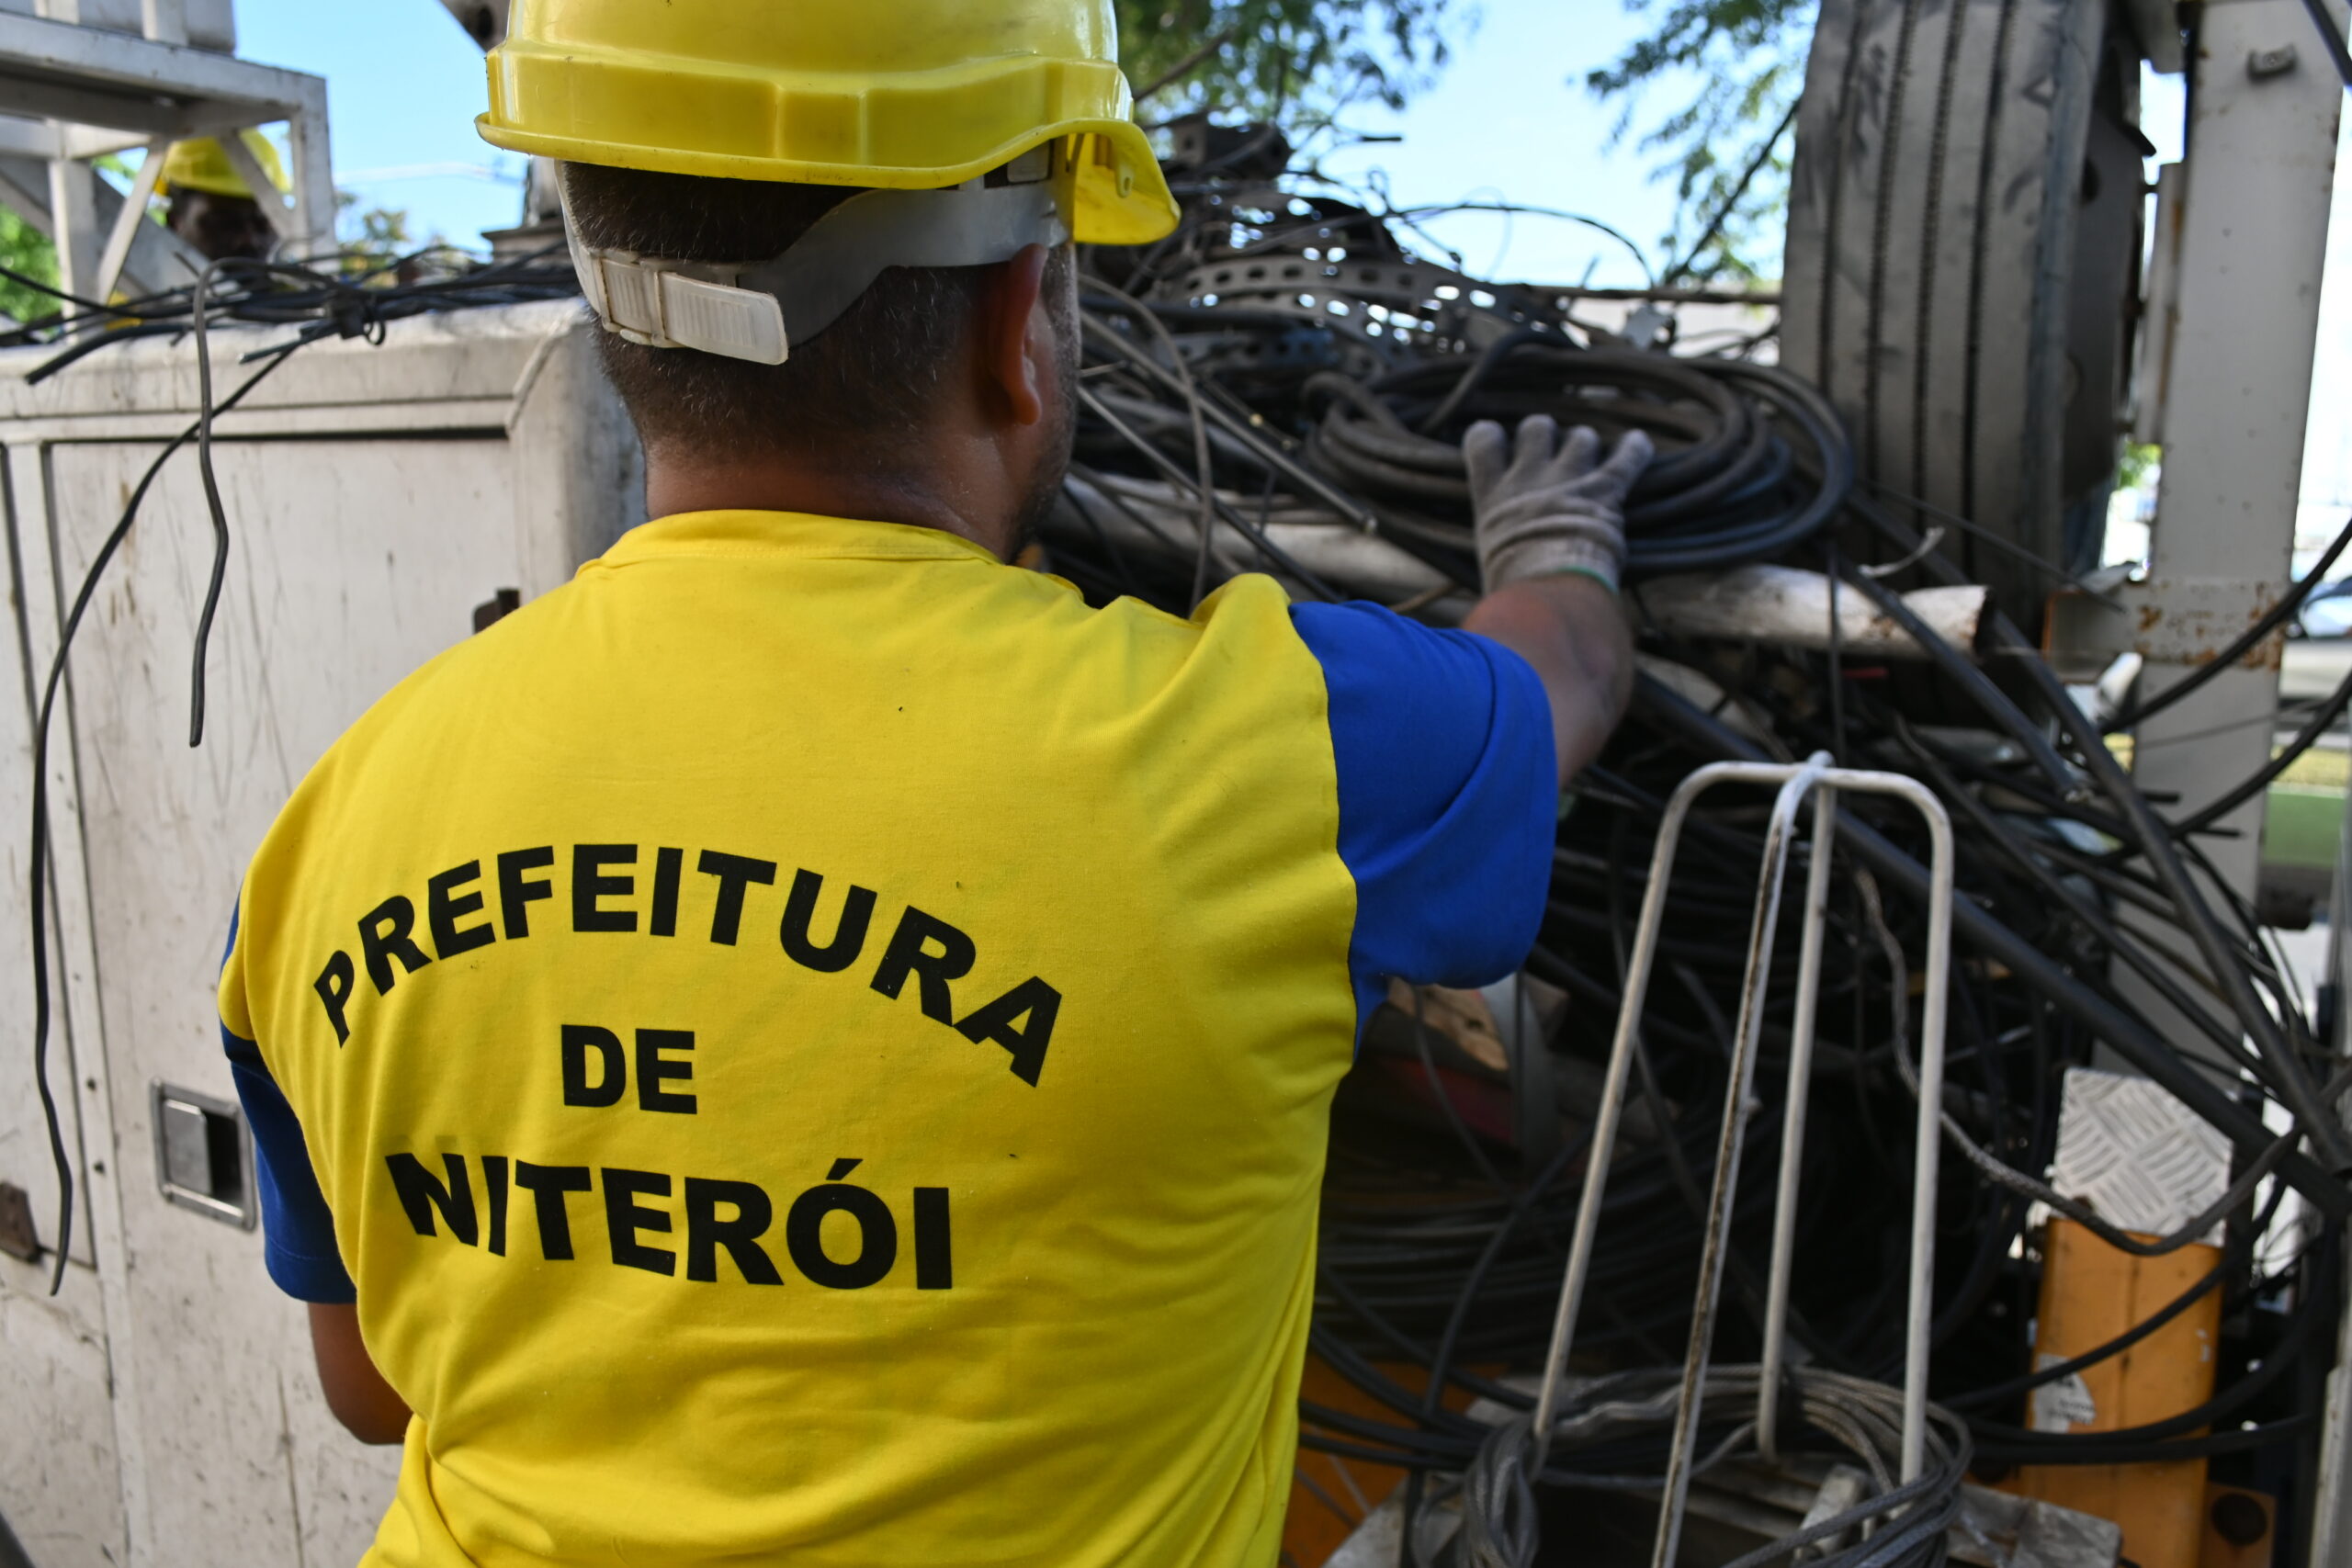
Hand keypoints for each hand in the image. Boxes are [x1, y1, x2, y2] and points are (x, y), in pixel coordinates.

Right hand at [1463, 415, 1653, 594]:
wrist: (1547, 592)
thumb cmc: (1513, 587)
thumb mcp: (1488, 558)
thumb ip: (1496, 536)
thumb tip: (1494, 556)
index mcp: (1494, 494)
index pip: (1483, 439)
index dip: (1492, 436)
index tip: (1500, 447)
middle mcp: (1529, 477)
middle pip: (1537, 427)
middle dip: (1547, 436)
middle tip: (1552, 459)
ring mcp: (1568, 479)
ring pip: (1580, 437)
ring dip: (1586, 448)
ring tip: (1590, 466)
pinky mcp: (1605, 490)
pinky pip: (1627, 457)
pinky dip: (1636, 449)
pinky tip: (1637, 444)